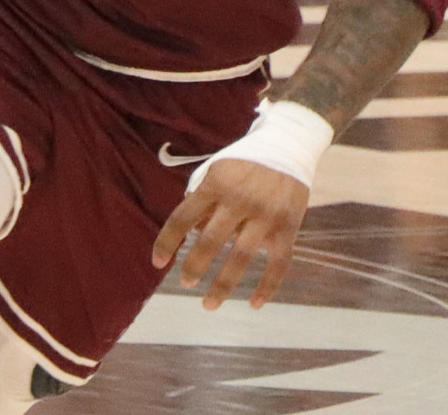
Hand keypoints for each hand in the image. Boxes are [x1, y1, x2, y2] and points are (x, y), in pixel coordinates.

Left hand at [152, 159, 308, 309]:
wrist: (289, 143)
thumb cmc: (246, 161)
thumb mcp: (218, 168)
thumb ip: (202, 197)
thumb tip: (192, 233)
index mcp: (216, 183)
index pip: (182, 218)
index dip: (166, 242)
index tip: (157, 263)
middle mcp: (239, 200)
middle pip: (209, 242)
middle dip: (193, 267)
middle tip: (186, 282)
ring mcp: (265, 215)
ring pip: (241, 258)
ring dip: (223, 285)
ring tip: (209, 304)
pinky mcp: (288, 226)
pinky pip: (278, 263)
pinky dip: (267, 286)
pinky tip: (254, 304)